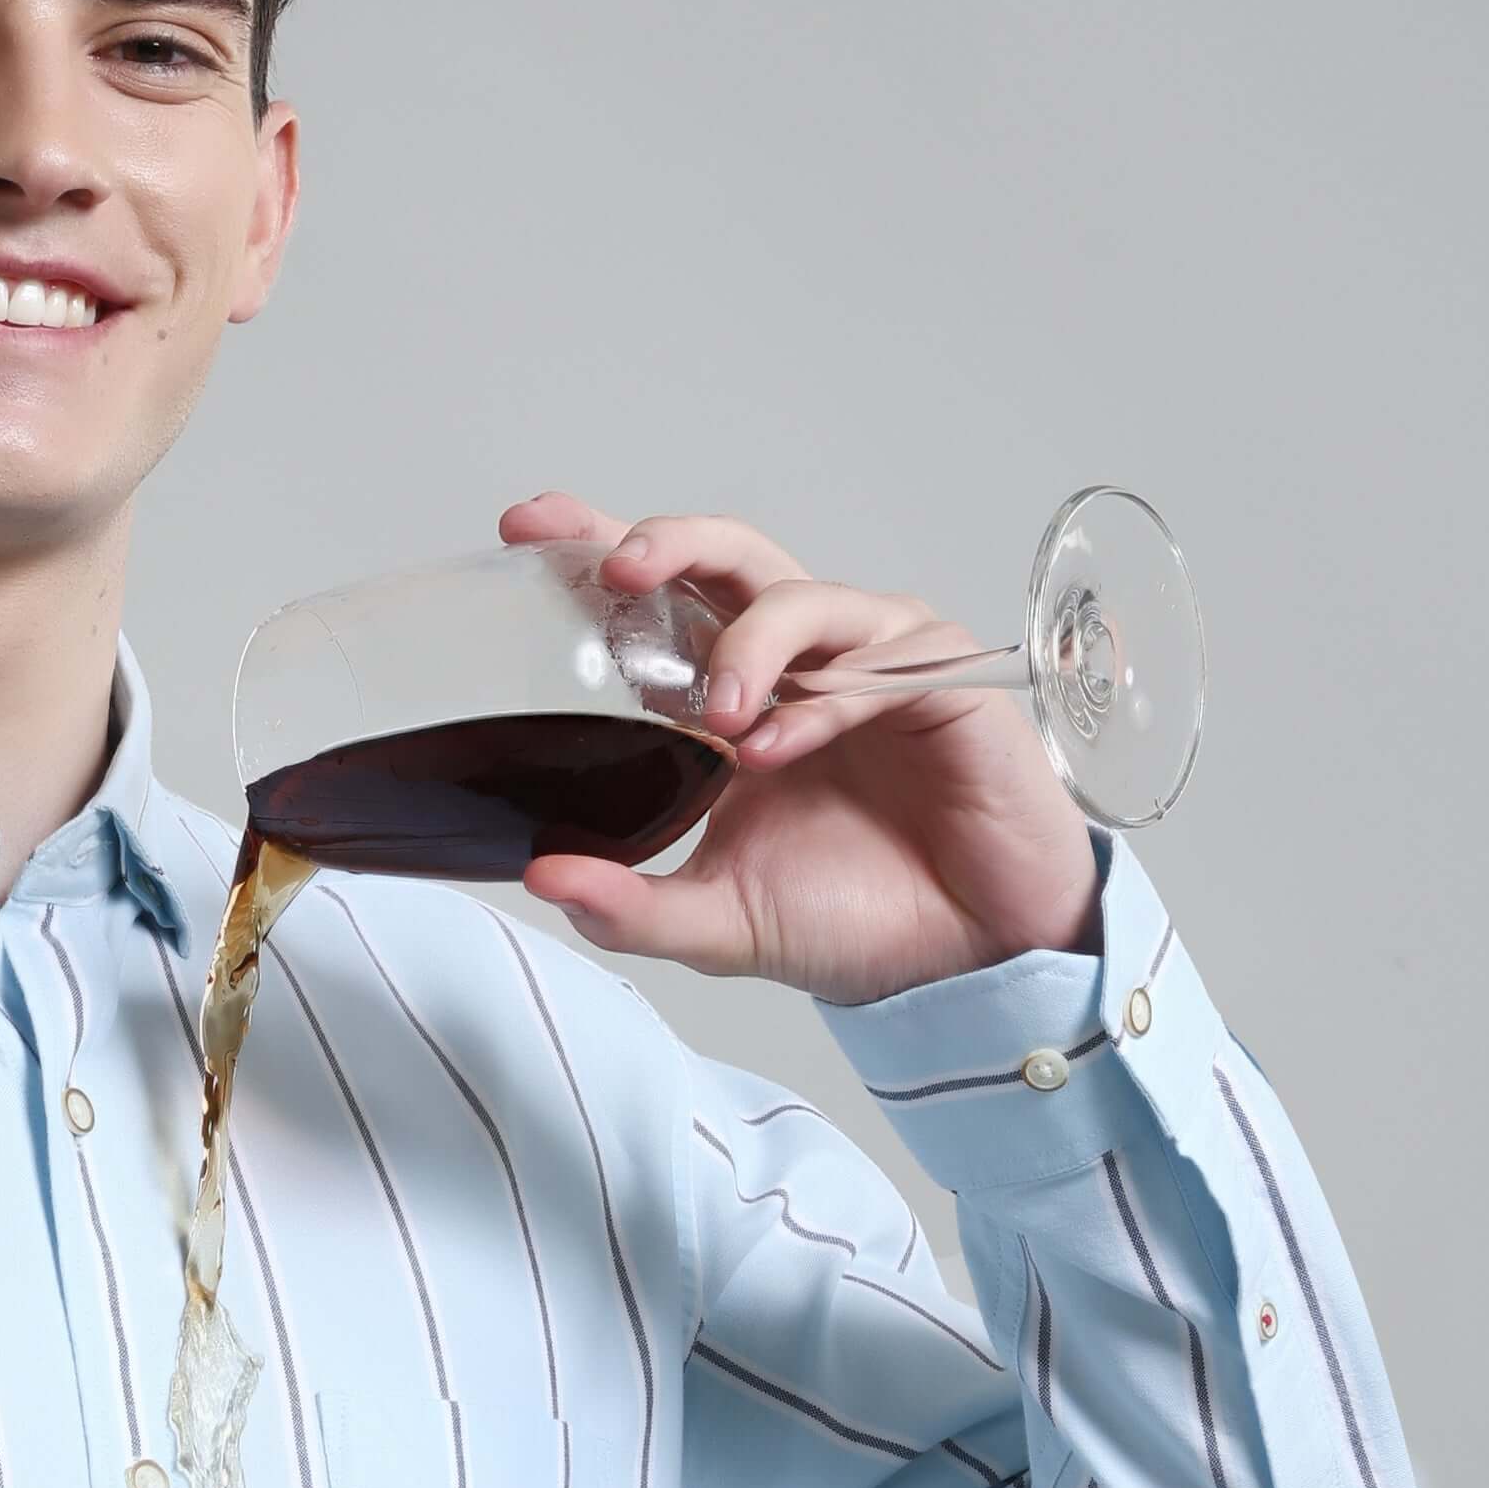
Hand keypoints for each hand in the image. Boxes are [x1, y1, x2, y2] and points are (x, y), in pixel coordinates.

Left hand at [497, 491, 1102, 1000]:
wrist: (962, 958)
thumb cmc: (853, 918)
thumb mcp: (716, 923)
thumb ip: (628, 906)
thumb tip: (541, 876)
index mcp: (730, 695)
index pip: (661, 598)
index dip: (599, 547)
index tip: (526, 529)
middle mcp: (794, 663)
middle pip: (726, 552)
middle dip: (666, 541)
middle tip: (620, 570)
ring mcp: (866, 662)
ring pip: (797, 595)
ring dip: (747, 643)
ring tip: (717, 718)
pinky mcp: (937, 681)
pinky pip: (871, 662)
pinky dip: (817, 702)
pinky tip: (776, 750)